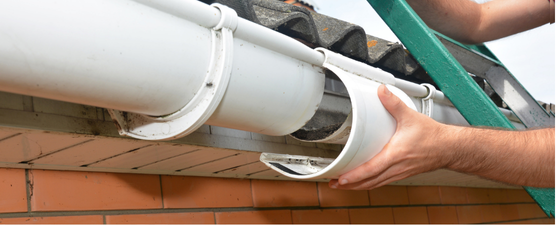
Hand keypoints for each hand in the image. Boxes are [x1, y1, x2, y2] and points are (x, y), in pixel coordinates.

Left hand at [329, 84, 452, 189]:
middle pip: (369, 182)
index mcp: (396, 155)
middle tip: (334, 184)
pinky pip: (382, 182)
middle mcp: (396, 168)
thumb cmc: (432, 136)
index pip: (371, 169)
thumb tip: (381, 91)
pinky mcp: (401, 173)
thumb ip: (393, 103)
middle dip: (350, 185)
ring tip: (343, 185)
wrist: (449, 148)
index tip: (341, 179)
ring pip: (375, 184)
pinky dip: (369, 184)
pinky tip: (362, 182)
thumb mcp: (410, 116)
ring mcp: (399, 173)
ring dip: (358, 186)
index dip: (354, 176)